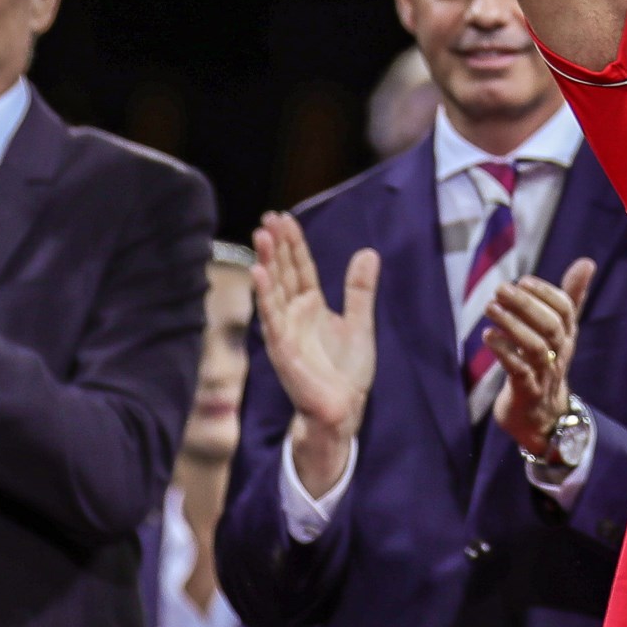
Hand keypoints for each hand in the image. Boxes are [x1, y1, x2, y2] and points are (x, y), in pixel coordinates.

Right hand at [252, 214, 380, 497]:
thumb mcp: (359, 322)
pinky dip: (264, 294)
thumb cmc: (347, 371)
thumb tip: (368, 252)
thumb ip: (360, 289)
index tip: (283, 218)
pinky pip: (271, 317)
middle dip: (276, 245)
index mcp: (312, 306)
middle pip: (283, 272)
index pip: (300, 267)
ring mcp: (285, 330)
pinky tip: (259, 272)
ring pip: (274, 289)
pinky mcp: (281, 349)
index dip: (293, 243)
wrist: (344, 410)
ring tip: (261, 235)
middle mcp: (294, 314)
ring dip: (267, 262)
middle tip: (268, 217)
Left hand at [488, 258, 595, 461]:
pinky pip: (518, 370)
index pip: (565, 310)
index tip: (523, 280)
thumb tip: (587, 262)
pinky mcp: (527, 392)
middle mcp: (560, 353)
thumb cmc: (547, 364)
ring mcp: (545, 374)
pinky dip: (504, 351)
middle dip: (525, 305)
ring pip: (535, 347)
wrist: (542, 416)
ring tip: (490, 308)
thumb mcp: (559, 330)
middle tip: (500, 289)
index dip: (546, 293)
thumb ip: (570, 296)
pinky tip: (489, 336)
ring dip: (512, 325)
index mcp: (567, 335)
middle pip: (550, 326)